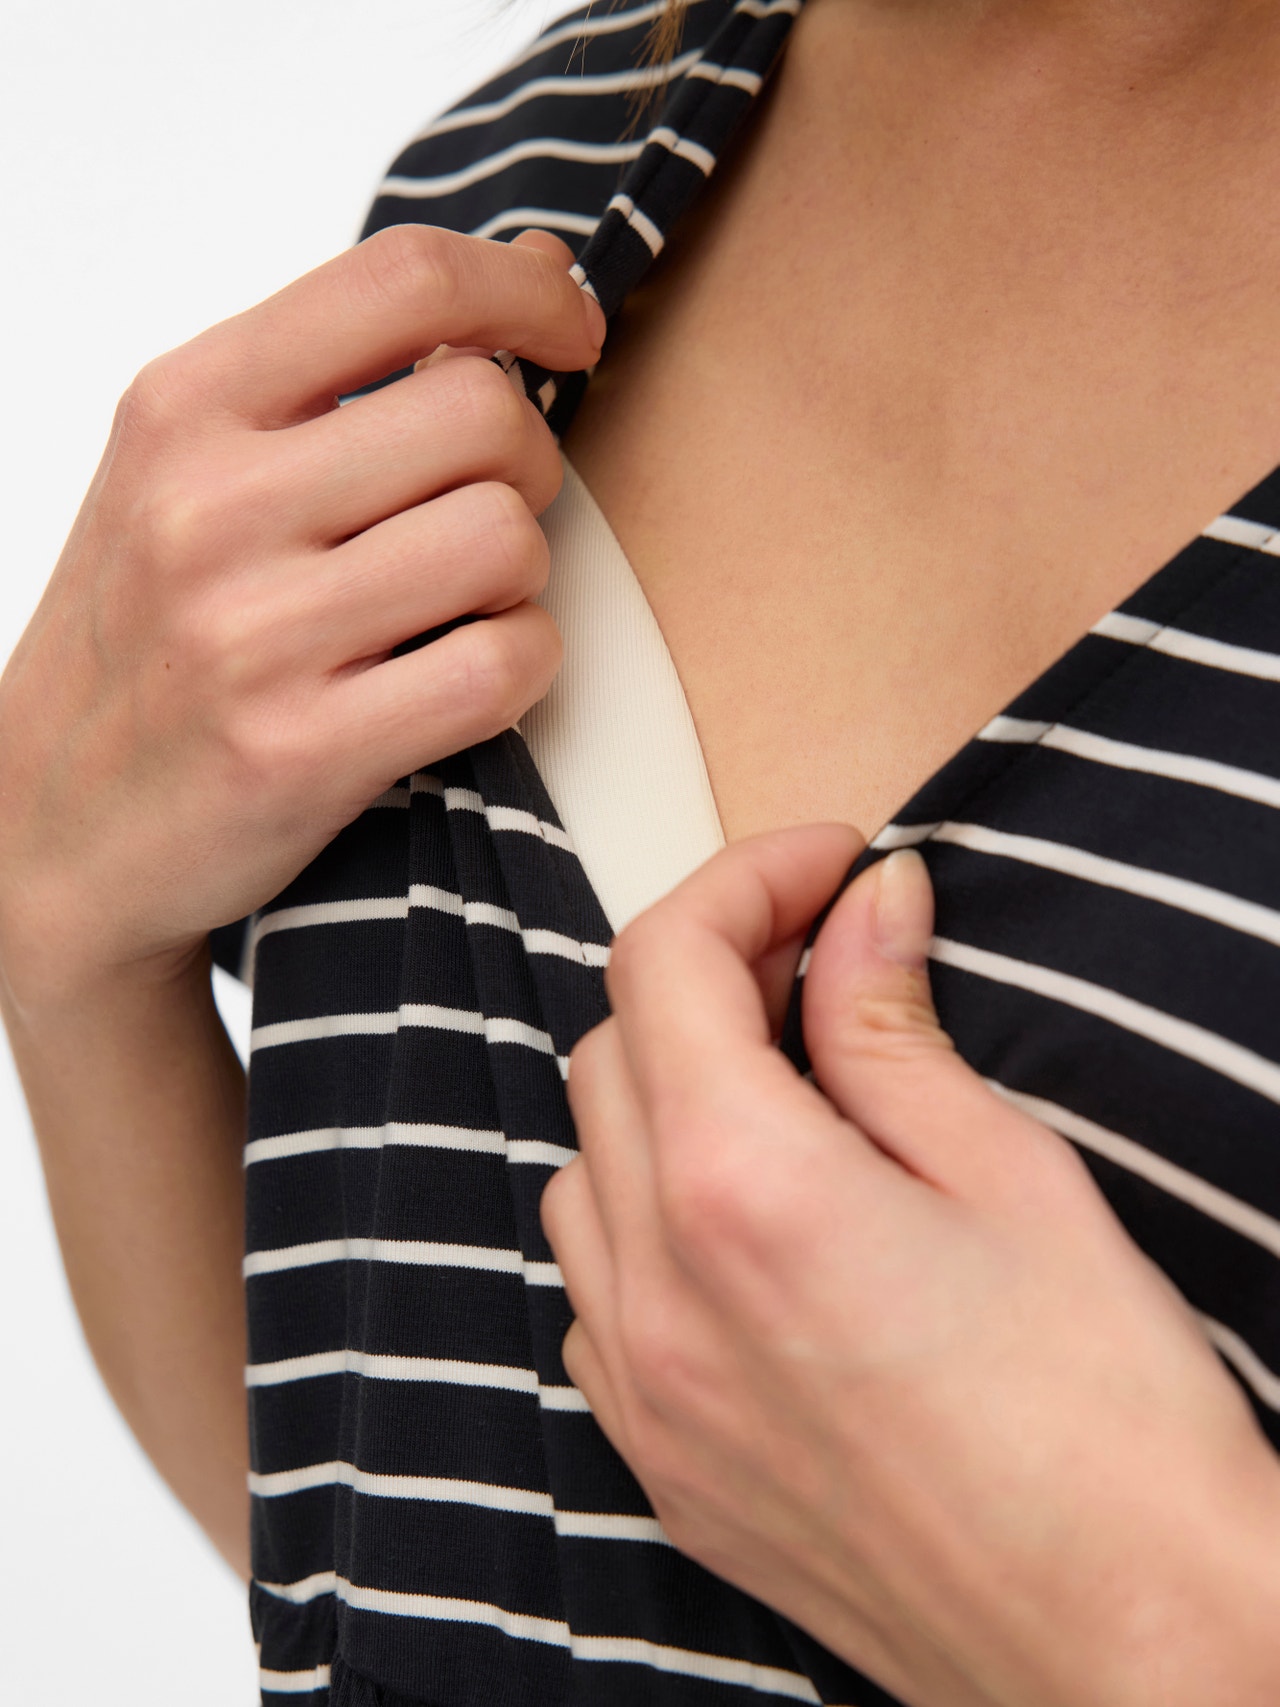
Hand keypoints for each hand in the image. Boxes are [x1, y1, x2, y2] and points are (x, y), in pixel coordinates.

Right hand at [0, 225, 602, 1003]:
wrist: (51, 830)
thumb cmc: (146, 642)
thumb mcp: (192, 473)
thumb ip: (344, 374)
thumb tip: (537, 267)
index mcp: (183, 407)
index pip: (401, 280)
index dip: (524, 293)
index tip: (568, 330)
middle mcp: (208, 505)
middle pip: (484, 414)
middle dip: (529, 465)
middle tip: (490, 514)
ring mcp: (251, 632)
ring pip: (507, 540)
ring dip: (521, 578)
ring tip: (461, 607)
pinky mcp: (301, 749)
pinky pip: (502, 665)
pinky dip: (521, 668)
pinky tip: (467, 676)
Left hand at [541, 828, 1279, 1706]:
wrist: (1136, 1649)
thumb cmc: (1108, 1422)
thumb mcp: (1014, 1175)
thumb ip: (894, 1028)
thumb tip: (864, 909)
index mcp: (742, 1191)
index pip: (664, 962)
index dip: (746, 880)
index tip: (829, 868)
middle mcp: (657, 1290)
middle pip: (612, 1052)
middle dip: (708, 979)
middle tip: (824, 970)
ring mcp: (644, 1391)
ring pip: (586, 1169)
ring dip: (667, 1098)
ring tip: (792, 1097)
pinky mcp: (662, 1463)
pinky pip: (598, 1292)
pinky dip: (649, 1220)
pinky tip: (755, 1231)